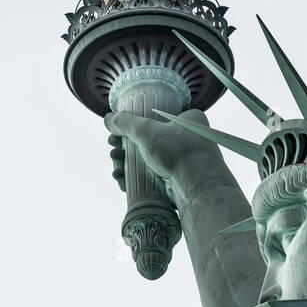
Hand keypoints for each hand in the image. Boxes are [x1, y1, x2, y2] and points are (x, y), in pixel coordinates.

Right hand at [103, 107, 224, 199]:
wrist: (198, 188)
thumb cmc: (179, 152)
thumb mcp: (147, 130)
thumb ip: (125, 123)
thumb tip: (108, 119)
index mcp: (190, 121)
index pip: (159, 117)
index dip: (136, 124)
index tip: (118, 131)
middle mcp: (190, 141)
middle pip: (150, 141)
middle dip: (126, 146)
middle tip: (113, 148)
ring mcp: (184, 164)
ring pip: (150, 162)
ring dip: (128, 163)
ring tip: (115, 164)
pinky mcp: (178, 183)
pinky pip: (153, 179)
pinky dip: (135, 179)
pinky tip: (121, 178)